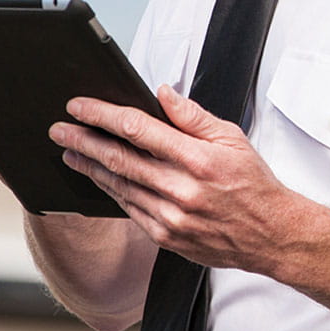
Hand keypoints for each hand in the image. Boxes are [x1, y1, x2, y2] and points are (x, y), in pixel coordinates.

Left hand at [50, 88, 304, 273]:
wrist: (269, 235)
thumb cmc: (253, 184)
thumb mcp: (233, 139)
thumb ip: (194, 116)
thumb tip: (162, 94)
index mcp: (198, 159)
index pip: (138, 129)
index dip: (103, 115)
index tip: (80, 106)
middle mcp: (181, 188)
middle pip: (118, 158)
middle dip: (83, 140)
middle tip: (60, 130)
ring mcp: (170, 216)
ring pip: (118, 185)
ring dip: (89, 167)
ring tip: (70, 153)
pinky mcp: (165, 236)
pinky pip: (128, 209)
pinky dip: (111, 191)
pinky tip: (100, 179)